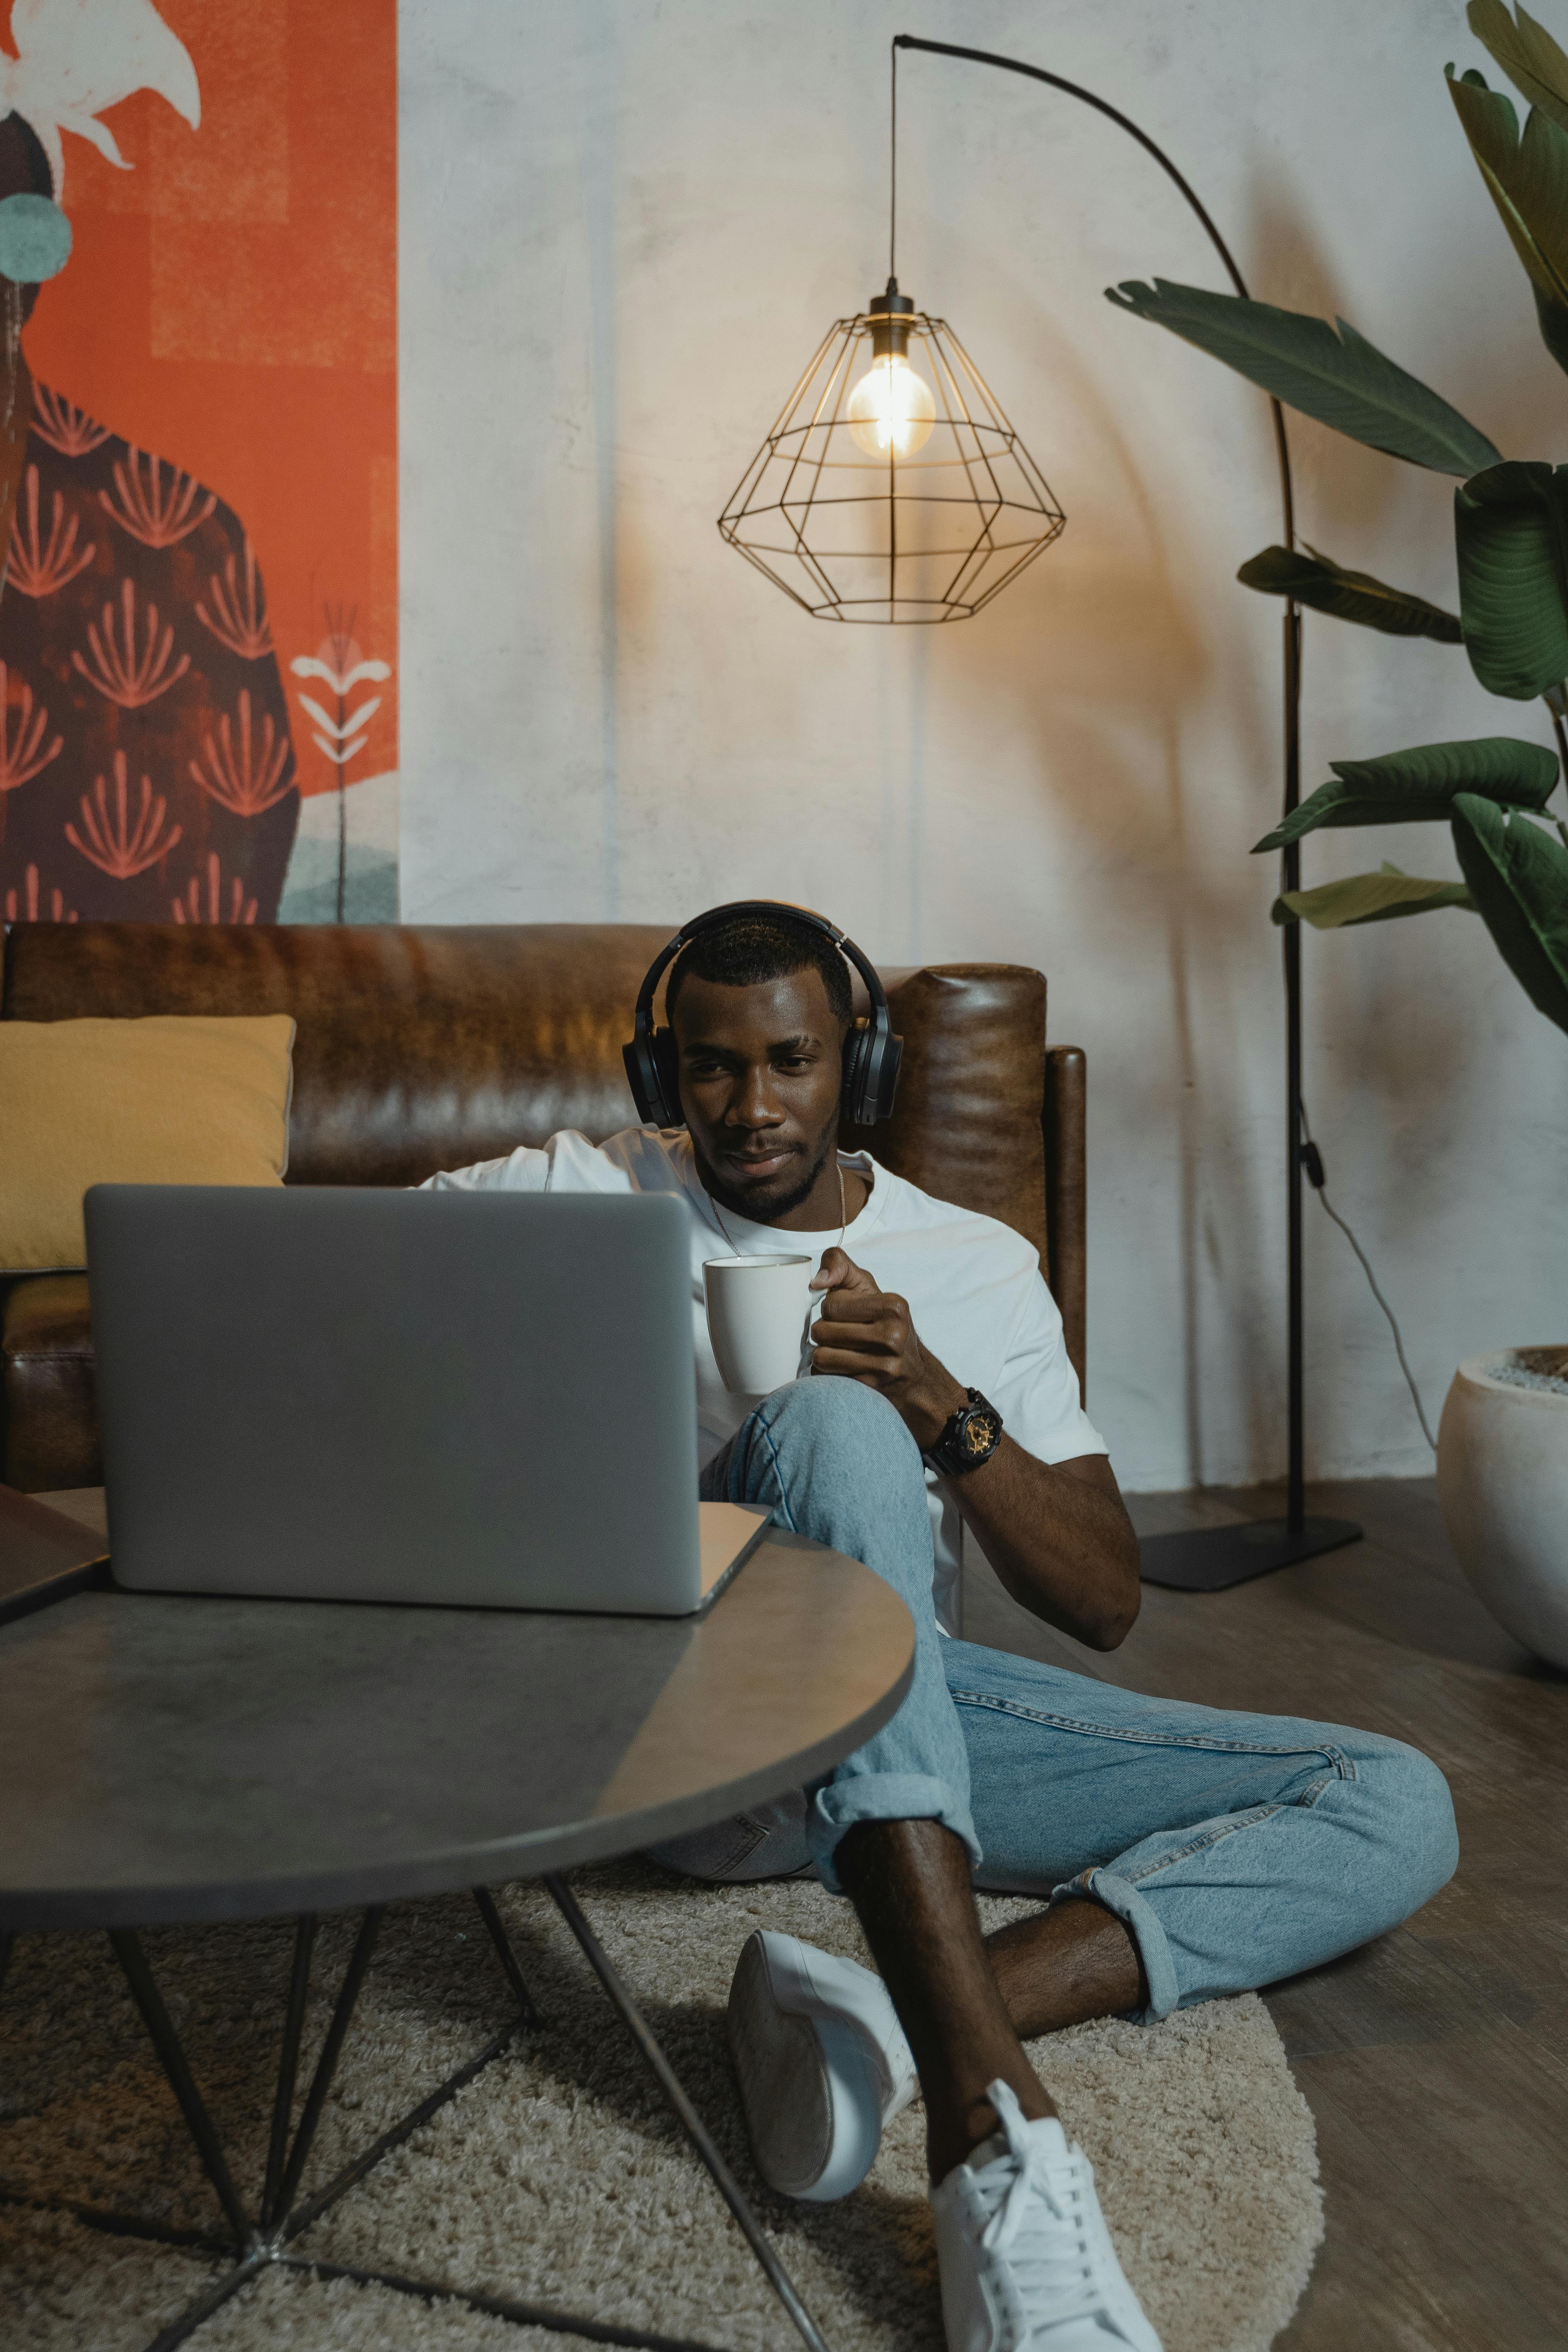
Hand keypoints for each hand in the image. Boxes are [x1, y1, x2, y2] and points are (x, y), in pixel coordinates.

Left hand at [809, 1248, 966, 1448]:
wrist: (915, 1376)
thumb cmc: (885, 1326)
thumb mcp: (869, 1288)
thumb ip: (840, 1267)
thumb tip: (816, 1281)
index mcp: (893, 1305)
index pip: (831, 1304)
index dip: (830, 1310)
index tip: (845, 1316)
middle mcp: (893, 1334)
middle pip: (822, 1330)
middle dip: (824, 1334)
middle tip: (841, 1337)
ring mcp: (885, 1364)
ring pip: (821, 1356)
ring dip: (823, 1356)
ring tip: (840, 1353)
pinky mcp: (872, 1388)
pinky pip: (827, 1378)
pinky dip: (827, 1374)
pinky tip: (843, 1370)